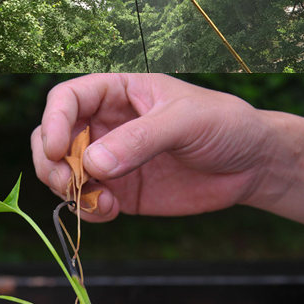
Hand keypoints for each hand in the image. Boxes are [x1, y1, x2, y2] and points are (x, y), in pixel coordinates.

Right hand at [31, 74, 303, 235]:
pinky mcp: (122, 191)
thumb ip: (142, 139)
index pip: (68, 98)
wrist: (253, 164)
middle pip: (52, 137)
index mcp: (120, 91)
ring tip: (100, 201)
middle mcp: (108, 124)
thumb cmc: (224, 125)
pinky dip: (87, 209)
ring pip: (62, 172)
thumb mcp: (187, 121)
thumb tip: (92, 163)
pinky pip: (87, 201)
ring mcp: (112, 159)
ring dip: (67, 190)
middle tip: (71, 183)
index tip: (55, 148)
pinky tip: (111, 211)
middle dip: (51, 162)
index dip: (53, 121)